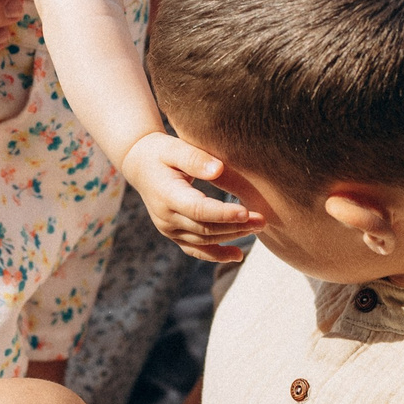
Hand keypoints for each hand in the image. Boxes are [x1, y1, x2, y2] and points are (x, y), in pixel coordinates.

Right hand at [119, 133, 262, 261]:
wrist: (140, 165)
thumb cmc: (162, 152)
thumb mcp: (175, 148)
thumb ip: (195, 158)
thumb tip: (219, 169)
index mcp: (166, 195)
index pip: (198, 209)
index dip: (222, 213)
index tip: (247, 212)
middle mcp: (165, 217)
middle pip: (205, 228)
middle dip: (235, 226)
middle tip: (263, 220)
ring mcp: (168, 229)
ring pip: (204, 241)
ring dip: (232, 237)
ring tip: (258, 227)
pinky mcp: (174, 234)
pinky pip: (196, 250)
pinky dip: (216, 254)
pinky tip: (238, 255)